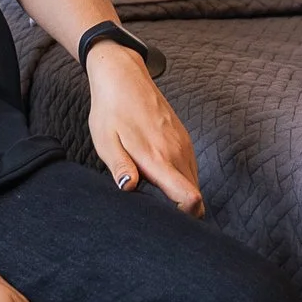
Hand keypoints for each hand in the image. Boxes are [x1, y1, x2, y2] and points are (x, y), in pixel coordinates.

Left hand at [86, 45, 204, 215]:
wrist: (124, 77)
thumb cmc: (111, 111)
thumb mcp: (105, 140)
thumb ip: (120, 166)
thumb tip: (128, 188)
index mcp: (157, 157)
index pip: (189, 196)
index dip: (185, 216)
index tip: (169, 224)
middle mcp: (176, 152)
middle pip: (195, 196)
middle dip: (183, 214)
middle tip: (158, 220)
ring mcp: (183, 144)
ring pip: (194, 183)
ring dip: (183, 197)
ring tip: (157, 203)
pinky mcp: (183, 139)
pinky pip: (191, 169)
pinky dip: (183, 181)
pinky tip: (162, 182)